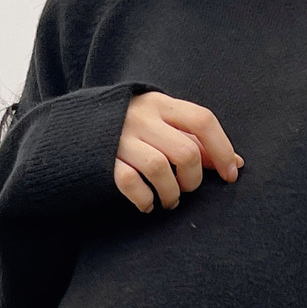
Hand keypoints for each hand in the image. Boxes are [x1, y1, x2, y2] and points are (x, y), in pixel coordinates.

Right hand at [114, 92, 242, 211]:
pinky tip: (147, 204)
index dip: (222, 149)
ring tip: (168, 201)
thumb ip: (193, 141)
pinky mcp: (103, 160)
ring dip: (171, 194)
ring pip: (160, 170)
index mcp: (160, 103)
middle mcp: (141, 117)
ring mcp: (121, 139)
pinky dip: (145, 200)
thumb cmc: (128, 132)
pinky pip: (131, 184)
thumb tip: (235, 163)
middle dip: (193, 180)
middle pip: (186, 152)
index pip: (202, 120)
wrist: (71, 131)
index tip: (231, 175)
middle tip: (185, 189)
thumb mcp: (160, 126)